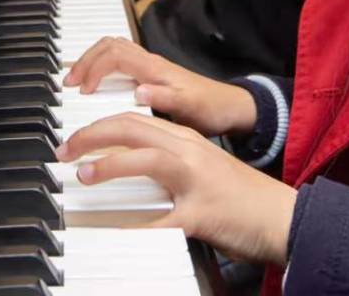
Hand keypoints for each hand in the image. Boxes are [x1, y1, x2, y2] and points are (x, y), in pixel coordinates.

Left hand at [56, 112, 297, 264]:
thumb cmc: (241, 197)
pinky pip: (161, 218)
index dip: (98, 126)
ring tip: (83, 175)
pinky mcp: (202, 212)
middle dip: (91, 136)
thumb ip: (168, 162)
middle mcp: (190, 151)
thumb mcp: (200, 167)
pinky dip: (134, 225)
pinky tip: (115, 229)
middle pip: (132, 127)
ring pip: (145, 157)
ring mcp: (197, 180)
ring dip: (108, 165)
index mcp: (186, 139)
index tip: (75, 139)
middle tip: (65, 150)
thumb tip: (129, 164)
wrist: (283, 216)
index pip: (133, 118)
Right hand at [63, 36, 255, 136]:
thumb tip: (139, 92)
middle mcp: (150, 63)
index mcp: (155, 69)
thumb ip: (165, 99)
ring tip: (76, 81)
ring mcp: (150, 67)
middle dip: (84, 61)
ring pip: (113, 50)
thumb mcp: (190, 108)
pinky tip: (96, 84)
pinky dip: (101, 66)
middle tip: (69, 83)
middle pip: (108, 46)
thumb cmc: (210, 108)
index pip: (114, 55)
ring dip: (91, 61)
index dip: (93, 68)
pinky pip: (119, 61)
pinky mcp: (150, 75)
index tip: (83, 90)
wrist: (229, 108)